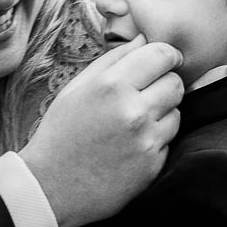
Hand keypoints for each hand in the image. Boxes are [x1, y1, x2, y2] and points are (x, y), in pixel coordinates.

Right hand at [21, 36, 183, 226]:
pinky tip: (131, 145)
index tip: (165, 60)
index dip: (167, 55)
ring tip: (134, 122)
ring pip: (177, 111)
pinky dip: (156, 138)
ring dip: (162, 112)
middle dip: (165, 83)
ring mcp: (146, 139)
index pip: (161, 55)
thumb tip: (143, 40)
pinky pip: (169, 139)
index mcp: (110, 85)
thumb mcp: (76, 89)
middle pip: (175, 82)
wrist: (50, 187)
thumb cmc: (60, 134)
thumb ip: (111, 61)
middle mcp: (133, 110)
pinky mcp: (153, 164)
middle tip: (147, 93)